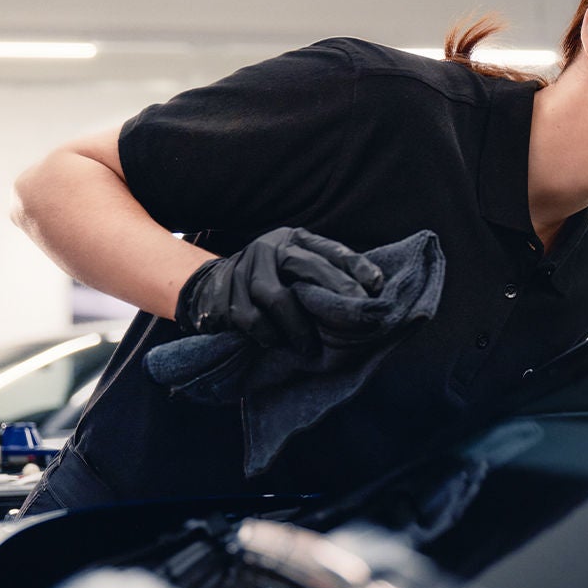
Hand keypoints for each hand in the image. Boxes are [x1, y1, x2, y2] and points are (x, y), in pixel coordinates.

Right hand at [174, 227, 383, 349]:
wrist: (209, 288)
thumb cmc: (269, 281)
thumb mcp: (295, 268)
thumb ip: (324, 275)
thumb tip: (371, 293)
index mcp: (293, 239)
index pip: (330, 249)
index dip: (356, 267)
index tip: (377, 287)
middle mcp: (270, 248)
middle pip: (308, 268)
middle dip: (335, 295)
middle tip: (354, 323)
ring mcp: (245, 269)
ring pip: (278, 297)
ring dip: (298, 327)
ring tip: (311, 347)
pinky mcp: (226, 295)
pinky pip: (252, 320)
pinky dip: (269, 335)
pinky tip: (277, 343)